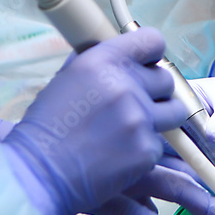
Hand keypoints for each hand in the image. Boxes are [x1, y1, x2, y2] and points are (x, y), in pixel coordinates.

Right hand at [1, 28, 187, 214]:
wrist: (38, 173)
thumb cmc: (46, 126)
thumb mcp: (66, 79)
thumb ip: (97, 61)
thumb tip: (119, 50)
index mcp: (105, 60)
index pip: (153, 40)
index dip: (152, 53)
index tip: (147, 63)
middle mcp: (126, 85)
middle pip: (166, 79)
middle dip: (155, 91)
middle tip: (134, 104)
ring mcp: (139, 119)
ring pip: (175, 111)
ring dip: (160, 118)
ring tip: (135, 128)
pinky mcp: (147, 150)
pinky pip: (159, 144)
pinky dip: (144, 149)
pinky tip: (119, 154)